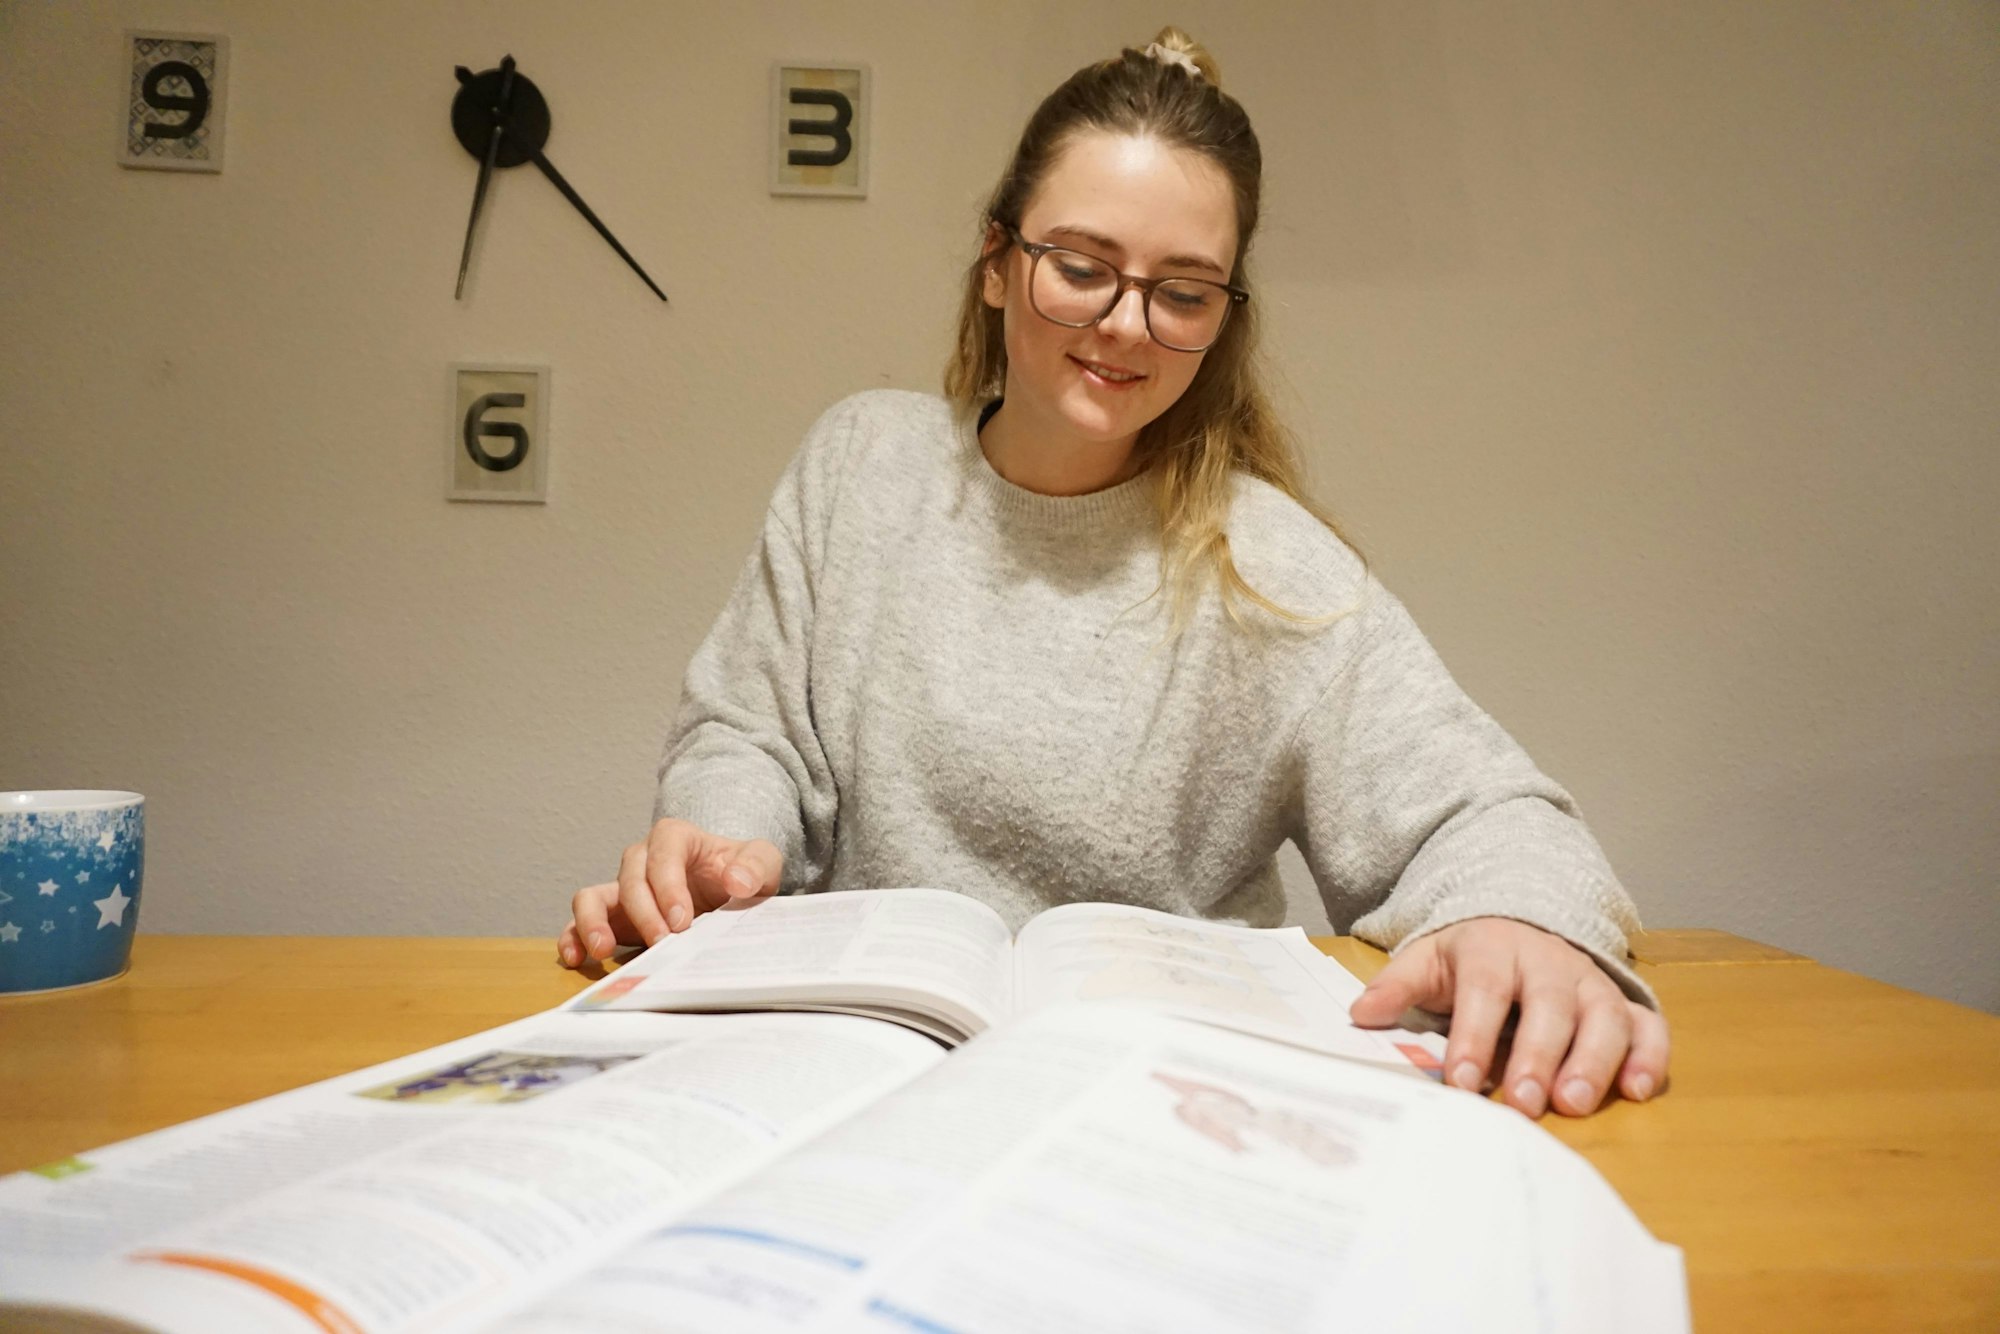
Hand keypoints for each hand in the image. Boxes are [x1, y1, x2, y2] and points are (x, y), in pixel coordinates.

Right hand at [557, 818, 781, 967]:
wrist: (733, 890)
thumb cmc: (742, 872)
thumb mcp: (762, 863)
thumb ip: (756, 866)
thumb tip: (737, 880)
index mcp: (677, 838)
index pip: (663, 851)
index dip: (668, 884)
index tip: (682, 920)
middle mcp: (642, 859)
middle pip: (630, 877)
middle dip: (643, 912)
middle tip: (662, 944)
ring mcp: (623, 888)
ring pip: (591, 895)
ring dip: (592, 922)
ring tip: (603, 950)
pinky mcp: (612, 916)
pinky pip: (580, 921)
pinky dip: (573, 937)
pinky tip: (578, 960)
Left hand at [1347, 917, 1669, 1117]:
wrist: (1520, 919)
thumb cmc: (1471, 956)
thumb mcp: (1428, 959)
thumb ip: (1397, 985)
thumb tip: (1361, 1013)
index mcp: (1495, 949)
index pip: (1486, 992)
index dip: (1474, 1037)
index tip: (1461, 1082)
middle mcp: (1550, 963)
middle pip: (1550, 1006)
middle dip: (1538, 1056)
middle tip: (1523, 1103)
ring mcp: (1590, 983)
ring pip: (1604, 1017)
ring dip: (1595, 1061)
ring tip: (1574, 1103)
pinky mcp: (1624, 1003)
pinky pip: (1648, 1025)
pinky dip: (1650, 1055)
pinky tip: (1638, 1090)